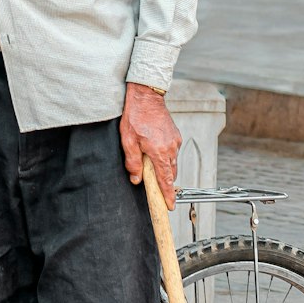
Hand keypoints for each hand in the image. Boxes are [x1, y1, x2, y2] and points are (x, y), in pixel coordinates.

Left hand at [120, 83, 180, 210]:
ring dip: (163, 168)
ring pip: (171, 163)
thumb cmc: (135, 116)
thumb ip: (133, 162)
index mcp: (159, 152)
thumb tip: (136, 179)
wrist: (146, 96)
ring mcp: (175, 141)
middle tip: (155, 188)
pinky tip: (154, 152)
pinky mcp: (175, 135)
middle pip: (170, 173)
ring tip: (150, 165)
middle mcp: (171, 148)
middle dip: (164, 182)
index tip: (169, 206)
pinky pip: (172, 152)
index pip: (165, 180)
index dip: (167, 195)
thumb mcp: (127, 141)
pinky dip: (165, 157)